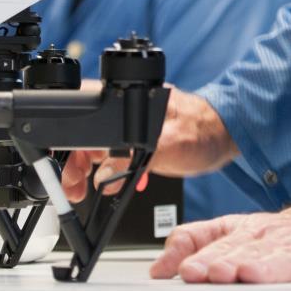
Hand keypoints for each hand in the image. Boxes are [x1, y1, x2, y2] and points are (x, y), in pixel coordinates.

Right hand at [61, 88, 235, 202]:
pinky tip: (110, 184)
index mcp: (129, 99)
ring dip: (88, 169)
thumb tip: (106, 174)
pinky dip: (106, 170)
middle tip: (73, 188)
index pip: (85, 112)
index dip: (70, 140)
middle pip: (85, 133)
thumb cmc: (204, 131)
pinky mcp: (138, 138)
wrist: (226, 135)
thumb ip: (136, 159)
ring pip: (96, 145)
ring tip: (84, 190)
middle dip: (75, 162)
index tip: (64, 165)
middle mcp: (126, 108)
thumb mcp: (170, 146)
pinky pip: (113, 153)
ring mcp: (132, 123)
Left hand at [151, 205, 290, 286]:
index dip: (206, 258)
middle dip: (231, 262)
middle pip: (252, 252)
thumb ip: (195, 243)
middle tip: (213, 273)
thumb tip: (159, 268)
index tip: (189, 270)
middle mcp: (276, 239)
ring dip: (268, 266)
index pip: (223, 245)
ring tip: (251, 275)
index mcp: (249, 233)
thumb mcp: (236, 232)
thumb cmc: (285, 236)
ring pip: (287, 259)